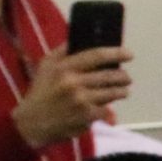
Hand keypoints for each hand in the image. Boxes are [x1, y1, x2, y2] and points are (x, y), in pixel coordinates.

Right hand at [14, 46, 132, 147]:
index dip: (116, 53)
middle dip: (123, 76)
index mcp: (64, 67)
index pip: (96, 56)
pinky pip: (106, 109)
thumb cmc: (41, 91)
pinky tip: (106, 106)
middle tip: (126, 77)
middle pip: (109, 76)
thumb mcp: (46, 66)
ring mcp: (81, 100)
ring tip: (123, 90)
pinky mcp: (86, 116)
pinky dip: (107, 108)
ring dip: (121, 91)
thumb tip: (82, 38)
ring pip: (112, 93)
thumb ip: (63, 52)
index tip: (129, 54)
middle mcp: (73, 83)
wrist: (32, 122)